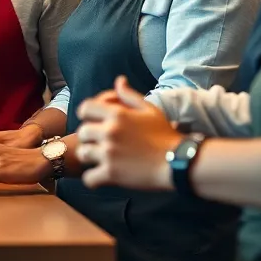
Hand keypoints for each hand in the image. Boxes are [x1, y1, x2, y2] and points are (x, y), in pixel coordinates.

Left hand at [76, 76, 180, 190]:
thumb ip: (130, 95)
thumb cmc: (165, 135)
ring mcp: (109, 153)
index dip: (86, 115)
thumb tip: (119, 81)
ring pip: (83, 154)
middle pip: (82, 132)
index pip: (84, 109)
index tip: (93, 122)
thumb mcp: (150, 110)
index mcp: (117, 114)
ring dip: (90, 157)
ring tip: (101, 159)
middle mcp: (110, 132)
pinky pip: (89, 178)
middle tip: (99, 143)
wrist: (177, 162)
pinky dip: (93, 179)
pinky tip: (102, 176)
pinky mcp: (111, 173)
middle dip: (89, 138)